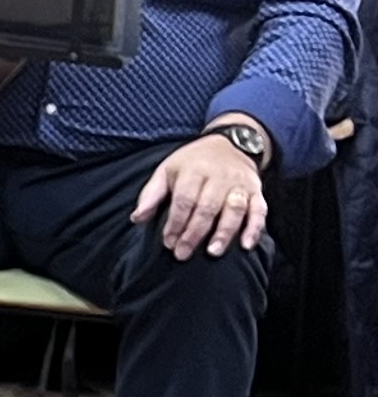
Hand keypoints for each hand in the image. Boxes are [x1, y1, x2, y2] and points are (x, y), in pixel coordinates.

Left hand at [136, 131, 267, 258]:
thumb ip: (151, 194)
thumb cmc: (192, 163)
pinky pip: (260, 210)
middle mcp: (220, 177)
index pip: (185, 200)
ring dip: (224, 232)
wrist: (230, 143)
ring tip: (213, 252)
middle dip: (194, 233)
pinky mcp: (256, 191)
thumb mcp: (167, 170)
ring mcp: (240, 184)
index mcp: (194, 171)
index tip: (168, 242)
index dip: (176, 222)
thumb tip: (137, 219)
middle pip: (208, 207)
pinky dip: (255, 228)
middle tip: (182, 253)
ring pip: (235, 209)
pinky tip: (246, 245)